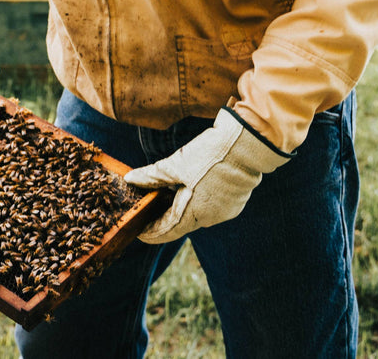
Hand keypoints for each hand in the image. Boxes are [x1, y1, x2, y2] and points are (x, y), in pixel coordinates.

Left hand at [124, 108, 289, 242]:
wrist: (247, 145)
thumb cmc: (210, 155)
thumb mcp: (175, 164)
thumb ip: (151, 176)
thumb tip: (130, 180)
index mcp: (193, 214)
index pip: (165, 231)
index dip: (150, 232)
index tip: (138, 231)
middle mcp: (210, 219)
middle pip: (180, 222)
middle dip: (164, 216)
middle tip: (148, 207)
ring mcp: (225, 212)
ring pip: (196, 213)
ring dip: (181, 206)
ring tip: (166, 193)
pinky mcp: (234, 202)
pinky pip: (210, 206)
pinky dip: (198, 200)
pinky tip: (190, 186)